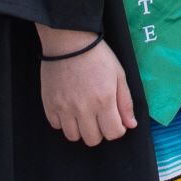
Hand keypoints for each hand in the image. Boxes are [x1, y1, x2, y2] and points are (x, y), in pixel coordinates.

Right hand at [37, 27, 134, 145]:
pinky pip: (56, 125)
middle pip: (92, 139)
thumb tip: (130, 125)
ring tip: (83, 114)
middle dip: (99, 131)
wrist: (69, 41)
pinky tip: (68, 108)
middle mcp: (83, 108)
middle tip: (99, 116)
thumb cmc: (97, 56)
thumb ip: (125, 102)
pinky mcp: (49, 104)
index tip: (114, 119)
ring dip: (81, 129)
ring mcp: (64, 108)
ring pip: (73, 136)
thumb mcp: (118, 75)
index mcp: (104, 101)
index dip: (117, 129)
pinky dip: (63, 121)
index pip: (113, 133)